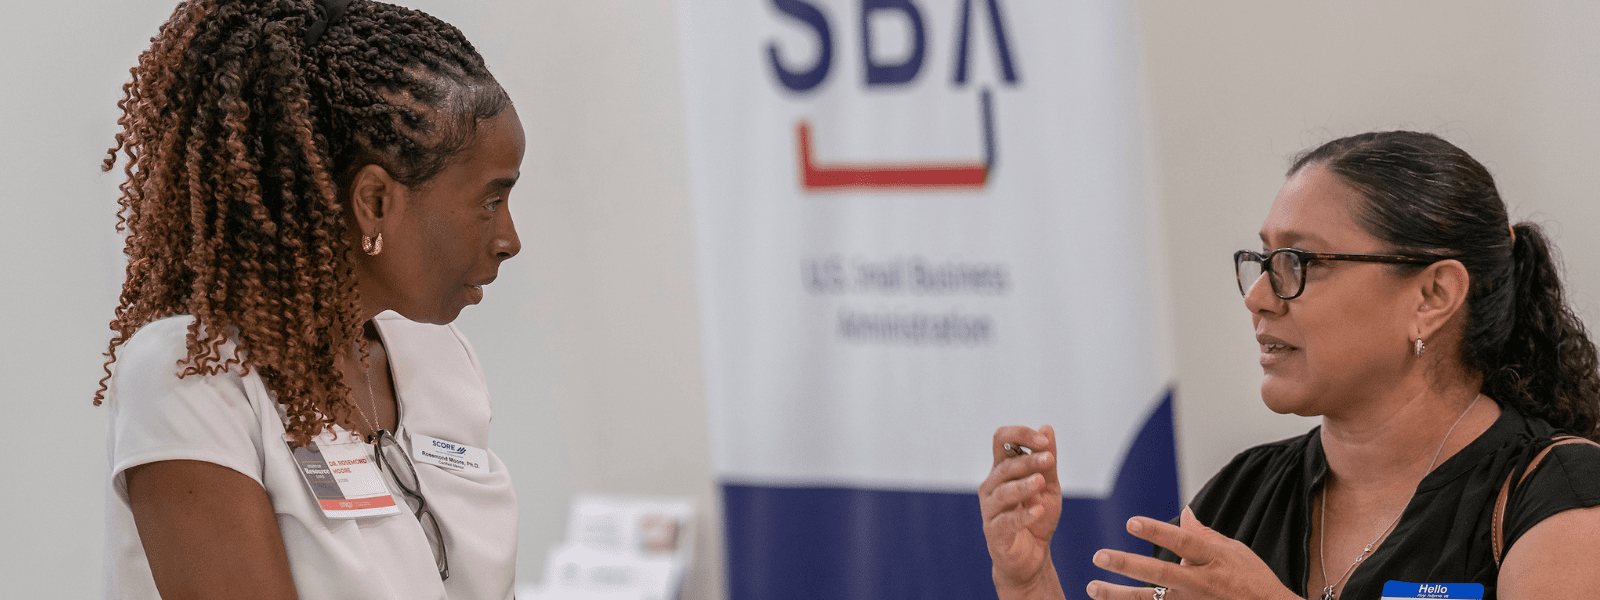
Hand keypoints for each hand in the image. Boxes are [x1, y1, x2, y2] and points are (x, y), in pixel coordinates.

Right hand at [980, 425, 1063, 598]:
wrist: (1032, 558)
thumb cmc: (1037, 518)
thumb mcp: (1049, 487)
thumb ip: (1048, 461)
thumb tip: (1046, 428)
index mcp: (1003, 470)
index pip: (1001, 440)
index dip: (1020, 434)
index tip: (1043, 440)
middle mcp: (992, 486)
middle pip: (1005, 465)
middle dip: (1028, 460)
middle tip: (1049, 460)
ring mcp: (990, 509)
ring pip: (1003, 491)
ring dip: (1023, 485)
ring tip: (1041, 482)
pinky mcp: (994, 532)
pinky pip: (1006, 521)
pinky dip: (1023, 515)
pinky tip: (1038, 510)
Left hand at [1085, 507, 1298, 599]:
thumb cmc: (1252, 580)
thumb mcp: (1234, 551)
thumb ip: (1203, 535)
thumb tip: (1184, 512)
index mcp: (1212, 560)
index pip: (1182, 543)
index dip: (1156, 533)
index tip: (1131, 522)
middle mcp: (1199, 584)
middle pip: (1159, 574)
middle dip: (1127, 566)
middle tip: (1099, 556)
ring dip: (1118, 596)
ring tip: (1093, 587)